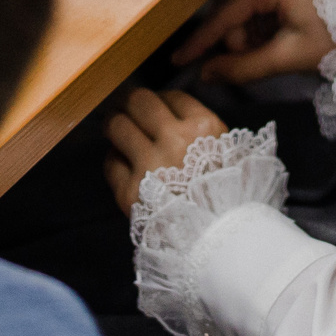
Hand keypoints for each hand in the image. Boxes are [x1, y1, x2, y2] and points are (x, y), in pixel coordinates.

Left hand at [104, 88, 228, 214]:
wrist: (215, 239)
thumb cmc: (221, 193)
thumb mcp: (224, 150)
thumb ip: (196, 127)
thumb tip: (160, 106)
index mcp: (204, 127)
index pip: (171, 96)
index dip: (158, 99)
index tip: (152, 107)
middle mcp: (176, 141)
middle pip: (138, 102)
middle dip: (129, 103)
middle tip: (124, 108)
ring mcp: (151, 166)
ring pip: (117, 126)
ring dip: (114, 125)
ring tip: (115, 129)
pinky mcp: (131, 192)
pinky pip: (111, 163)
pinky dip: (114, 161)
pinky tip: (122, 164)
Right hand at [173, 0, 335, 83]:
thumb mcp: (288, 56)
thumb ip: (243, 66)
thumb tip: (207, 73)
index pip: (225, 14)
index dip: (201, 40)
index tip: (177, 60)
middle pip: (238, 12)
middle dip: (242, 41)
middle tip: (262, 59)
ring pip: (251, 10)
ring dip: (256, 35)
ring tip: (281, 49)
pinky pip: (267, 3)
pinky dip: (269, 25)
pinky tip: (285, 37)